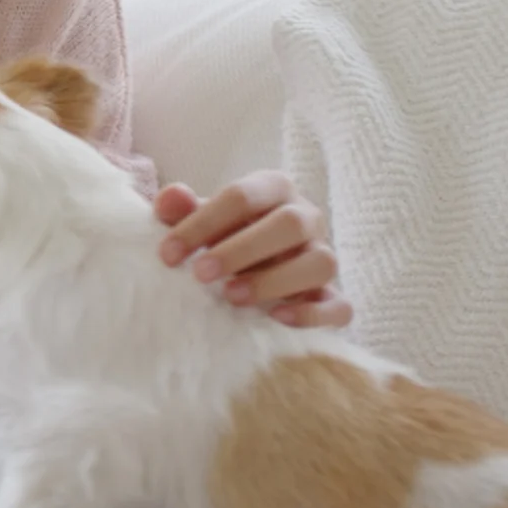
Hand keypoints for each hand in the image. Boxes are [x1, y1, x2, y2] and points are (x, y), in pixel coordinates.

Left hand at [157, 170, 349, 328]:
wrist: (258, 265)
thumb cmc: (226, 236)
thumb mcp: (202, 219)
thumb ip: (181, 209)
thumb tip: (170, 199)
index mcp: (274, 189)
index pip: (243, 195)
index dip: (202, 223)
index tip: (167, 254)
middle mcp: (306, 218)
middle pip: (290, 223)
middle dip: (242, 249)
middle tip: (200, 274)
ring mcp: (324, 256)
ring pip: (322, 263)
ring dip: (275, 281)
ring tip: (231, 297)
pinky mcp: (332, 296)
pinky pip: (340, 306)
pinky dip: (312, 314)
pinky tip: (276, 318)